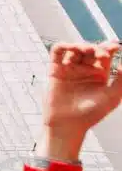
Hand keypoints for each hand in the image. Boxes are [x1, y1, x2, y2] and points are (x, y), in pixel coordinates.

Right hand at [39, 42, 121, 162]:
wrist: (68, 124)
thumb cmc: (91, 114)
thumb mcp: (113, 96)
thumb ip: (121, 80)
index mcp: (99, 75)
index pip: (104, 56)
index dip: (109, 48)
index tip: (115, 46)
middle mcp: (84, 70)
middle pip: (90, 50)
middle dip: (97, 48)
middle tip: (102, 54)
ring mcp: (69, 69)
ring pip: (75, 49)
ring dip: (81, 45)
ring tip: (88, 51)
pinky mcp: (55, 69)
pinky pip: (57, 52)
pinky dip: (64, 46)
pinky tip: (72, 48)